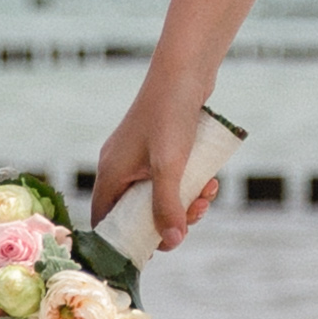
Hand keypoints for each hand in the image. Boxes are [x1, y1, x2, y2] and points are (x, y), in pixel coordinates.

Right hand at [92, 86, 221, 249]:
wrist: (185, 70)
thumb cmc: (171, 115)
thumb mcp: (170, 167)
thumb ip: (168, 206)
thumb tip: (172, 242)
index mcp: (111, 174)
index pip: (106, 221)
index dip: (127, 240)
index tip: (156, 247)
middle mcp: (119, 167)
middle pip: (138, 212)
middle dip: (170, 218)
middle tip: (196, 214)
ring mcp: (137, 157)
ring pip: (158, 195)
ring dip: (186, 201)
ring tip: (209, 193)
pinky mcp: (157, 147)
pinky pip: (169, 178)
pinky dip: (189, 183)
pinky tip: (211, 178)